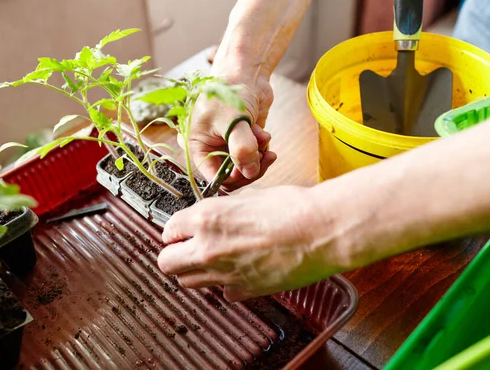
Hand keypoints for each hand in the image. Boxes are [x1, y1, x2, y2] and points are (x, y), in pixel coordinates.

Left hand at [157, 186, 340, 301]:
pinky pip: (222, 293)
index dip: (175, 231)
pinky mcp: (245, 291)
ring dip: (195, 271)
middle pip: (167, 263)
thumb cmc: (293, 208)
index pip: (167, 231)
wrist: (322, 231)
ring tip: (214, 260)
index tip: (182, 231)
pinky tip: (240, 271)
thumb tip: (215, 216)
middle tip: (187, 249)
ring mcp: (225, 274)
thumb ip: (223, 210)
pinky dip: (226, 285)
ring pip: (188, 282)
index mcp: (206, 219)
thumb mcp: (249, 196)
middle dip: (175, 255)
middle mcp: (208, 248)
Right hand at [182, 68, 276, 190]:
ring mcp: (227, 143)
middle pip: (231, 174)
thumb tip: (250, 172)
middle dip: (250, 166)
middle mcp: (210, 147)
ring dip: (258, 155)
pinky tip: (264, 132)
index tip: (250, 168)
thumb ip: (242, 149)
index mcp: (197, 146)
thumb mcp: (233, 120)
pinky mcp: (242, 138)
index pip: (214, 177)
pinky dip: (261, 147)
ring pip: (245, 165)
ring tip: (264, 137)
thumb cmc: (228, 89)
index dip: (234, 177)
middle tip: (265, 157)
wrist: (243, 70)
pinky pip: (253, 154)